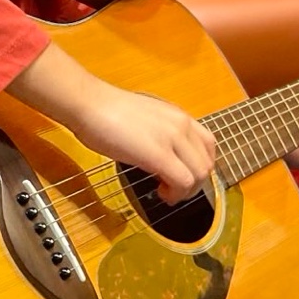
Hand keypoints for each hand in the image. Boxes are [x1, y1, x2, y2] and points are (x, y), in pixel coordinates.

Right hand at [73, 80, 216, 202]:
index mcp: (179, 117)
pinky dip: (176, 194)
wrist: (90, 104)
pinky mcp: (159, 154)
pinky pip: (183, 181)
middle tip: (173, 190)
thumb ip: (161, 135)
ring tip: (166, 192)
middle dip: (194, 184)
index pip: (208, 146)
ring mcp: (172, 138)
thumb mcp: (146, 121)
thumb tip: (163, 156)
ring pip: (199, 175)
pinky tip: (160, 193)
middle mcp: (182, 125)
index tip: (183, 177)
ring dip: (186, 191)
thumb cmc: (107, 112)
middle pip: (206, 164)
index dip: (198, 167)